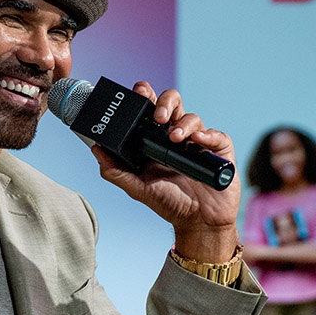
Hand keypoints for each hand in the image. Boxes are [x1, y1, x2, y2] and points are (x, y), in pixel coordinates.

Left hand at [90, 81, 239, 261]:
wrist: (199, 222)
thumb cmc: (170, 202)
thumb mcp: (138, 188)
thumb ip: (116, 171)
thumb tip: (96, 149)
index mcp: (156, 140)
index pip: (150, 108)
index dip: (146, 95)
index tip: (139, 92)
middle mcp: (176, 136)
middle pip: (173, 103)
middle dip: (165, 102)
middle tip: (158, 116)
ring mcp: (198, 142)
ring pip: (192, 117)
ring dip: (183, 123)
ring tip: (175, 138)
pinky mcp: (219, 151)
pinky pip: (216, 135)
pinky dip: (208, 135)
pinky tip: (198, 141)